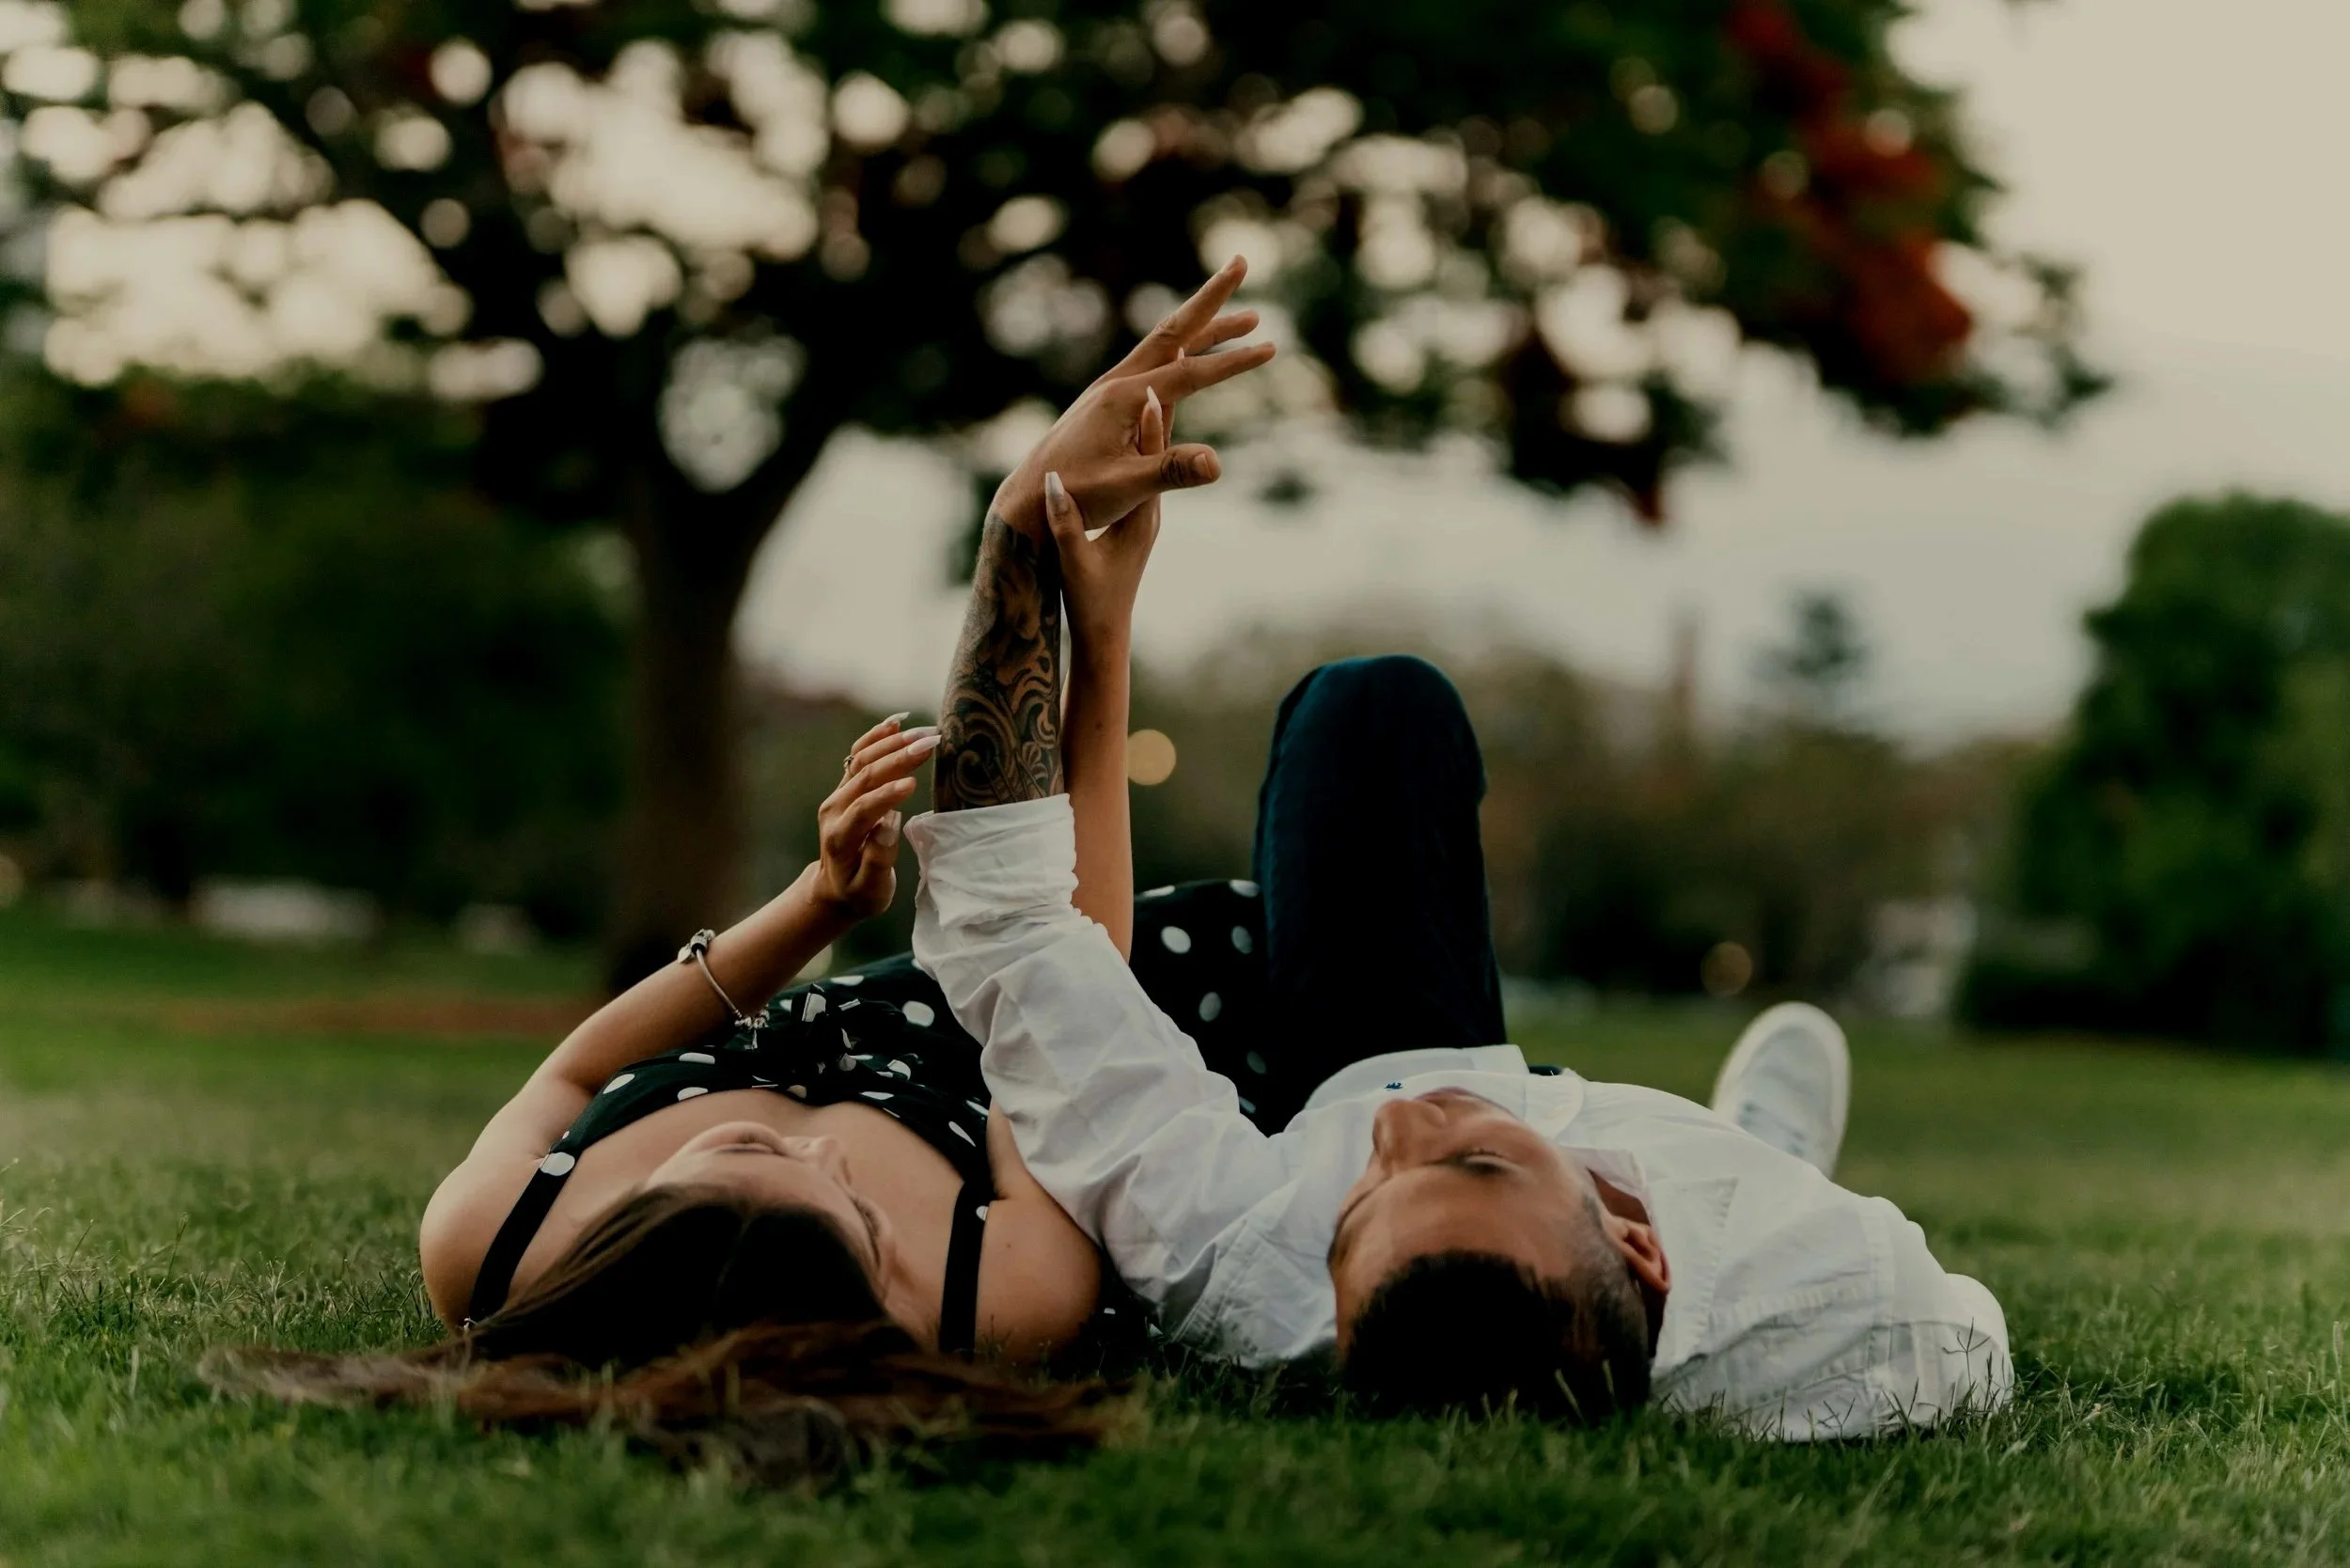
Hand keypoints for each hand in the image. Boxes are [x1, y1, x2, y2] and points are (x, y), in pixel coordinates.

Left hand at [813, 714, 938, 918]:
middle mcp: (834, 810)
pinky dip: (876, 737)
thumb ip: (878, 861)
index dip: (886, 796)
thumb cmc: (859, 893)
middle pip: (864, 777)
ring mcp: (838, 795)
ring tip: (924, 733)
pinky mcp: (845, 787)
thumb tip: (888, 826)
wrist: (834, 888)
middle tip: (931, 744)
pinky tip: (896, 723)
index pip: (863, 809)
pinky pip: (857, 755)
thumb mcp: (870, 891)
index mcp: (840, 838)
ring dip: (892, 744)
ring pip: (861, 760)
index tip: (913, 784)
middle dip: (898, 759)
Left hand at [991, 255, 1274, 537]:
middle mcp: (1118, 383)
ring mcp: (1112, 390)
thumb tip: (1217, 464)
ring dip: (1205, 327)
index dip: (1233, 362)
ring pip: (1166, 346)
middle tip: (1241, 262)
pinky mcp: (1109, 403)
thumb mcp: (1127, 488)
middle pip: (1175, 330)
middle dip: (1211, 298)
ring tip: (1246, 319)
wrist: (1029, 499)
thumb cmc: (1075, 494)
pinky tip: (1195, 352)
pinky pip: (1155, 364)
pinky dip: (1184, 349)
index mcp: (1124, 398)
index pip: (1190, 373)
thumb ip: (1171, 471)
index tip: (1271, 348)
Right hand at [1046, 387, 1167, 653]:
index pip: (1150, 459)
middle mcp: (1152, 507)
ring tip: (1160, 373)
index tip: (1152, 381)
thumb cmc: (1090, 600)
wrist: (1106, 629)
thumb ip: (1065, 526)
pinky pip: (1143, 465)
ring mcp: (1147, 509)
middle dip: (1162, 403)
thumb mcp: (1073, 562)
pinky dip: (1142, 438)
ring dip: (1155, 414)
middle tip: (1171, 356)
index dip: (1149, 420)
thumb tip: (1054, 488)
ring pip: (1154, 453)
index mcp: (1140, 515)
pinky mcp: (1138, 513)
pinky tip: (1140, 419)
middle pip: (1161, 446)